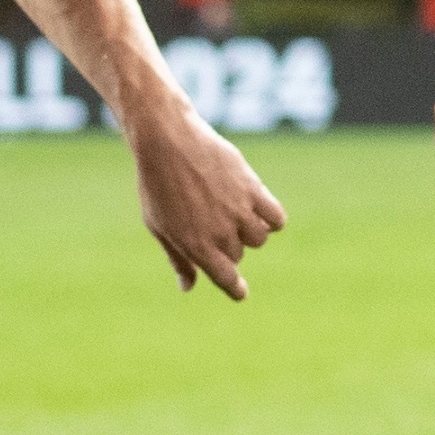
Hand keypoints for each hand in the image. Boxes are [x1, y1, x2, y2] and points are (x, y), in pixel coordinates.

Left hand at [124, 94, 286, 299]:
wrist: (168, 142)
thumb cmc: (158, 185)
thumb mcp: (159, 226)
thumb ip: (178, 259)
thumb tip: (187, 287)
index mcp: (195, 246)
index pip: (226, 279)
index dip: (235, 289)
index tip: (241, 292)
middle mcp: (220, 232)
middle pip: (239, 255)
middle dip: (228, 246)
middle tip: (212, 222)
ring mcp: (238, 211)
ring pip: (260, 239)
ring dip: (250, 232)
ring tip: (235, 214)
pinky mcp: (252, 189)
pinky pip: (277, 218)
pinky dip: (272, 219)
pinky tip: (259, 210)